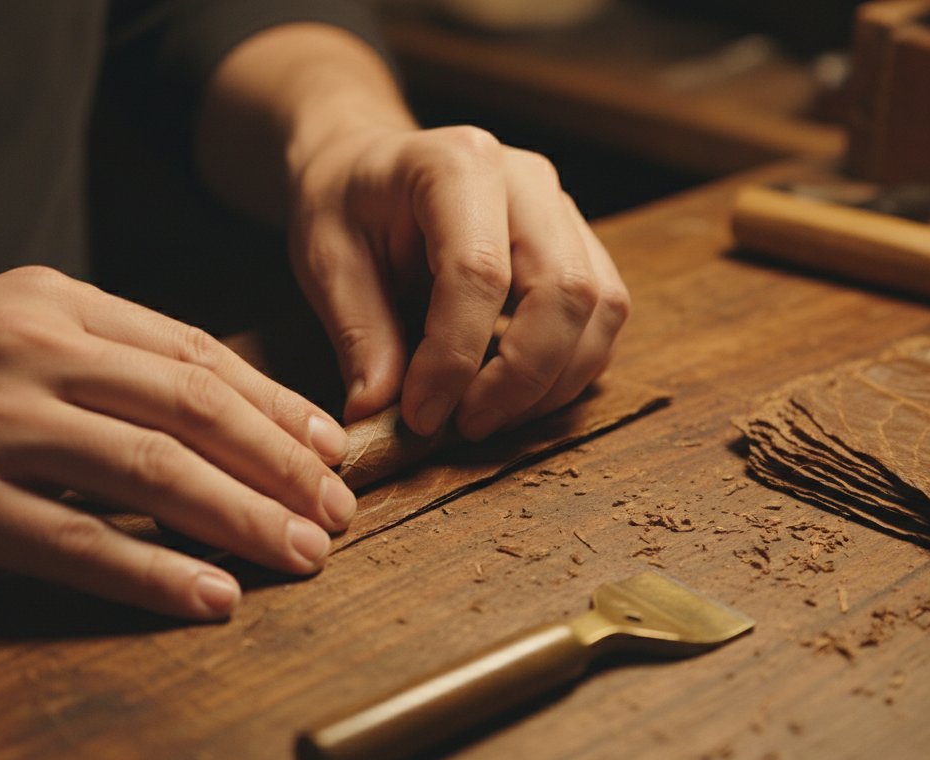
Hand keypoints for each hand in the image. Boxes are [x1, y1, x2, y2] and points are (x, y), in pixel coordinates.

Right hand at [0, 267, 354, 619]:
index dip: (276, 404)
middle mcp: (33, 352)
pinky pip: (77, 544)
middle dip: (281, 465)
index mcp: (54, 302)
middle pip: (194, 408)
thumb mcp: (0, 320)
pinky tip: (209, 597)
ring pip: (152, 472)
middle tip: (339, 510)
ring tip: (302, 554)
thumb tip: (206, 402)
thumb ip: (98, 350)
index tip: (329, 447)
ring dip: (242, 518)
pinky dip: (152, 574)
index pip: (197, 352)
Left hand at [287, 125, 629, 439]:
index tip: (420, 415)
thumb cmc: (345, 206)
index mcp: (457, 164)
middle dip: (520, 378)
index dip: (455, 357)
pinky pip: (604, 315)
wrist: (368, 168)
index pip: (479, 271)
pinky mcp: (579, 243)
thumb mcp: (326, 261)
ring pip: (599, 306)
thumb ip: (358, 334)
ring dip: (553, 382)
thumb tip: (379, 410)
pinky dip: (570, 369)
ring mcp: (562, 210)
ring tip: (488, 416)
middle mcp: (527, 179)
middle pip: (563, 289)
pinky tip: (517, 396)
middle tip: (464, 426)